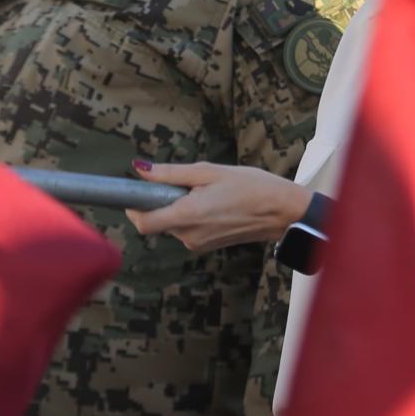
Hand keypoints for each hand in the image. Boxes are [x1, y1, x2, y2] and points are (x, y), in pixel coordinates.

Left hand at [123, 161, 312, 252]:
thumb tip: (140, 169)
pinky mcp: (206, 246)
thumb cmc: (251, 186)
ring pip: (172, 224)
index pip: (143, 223)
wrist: (281, 212)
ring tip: (207, 192)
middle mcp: (189, 235)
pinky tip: (213, 203)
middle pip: (156, 221)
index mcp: (187, 215)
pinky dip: (190, 215)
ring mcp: (198, 244)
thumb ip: (170, 173)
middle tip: (184, 183)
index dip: (133, 208)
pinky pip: (187, 229)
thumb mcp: (209, 171)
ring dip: (178, 208)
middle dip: (160, 202)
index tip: (135, 192)